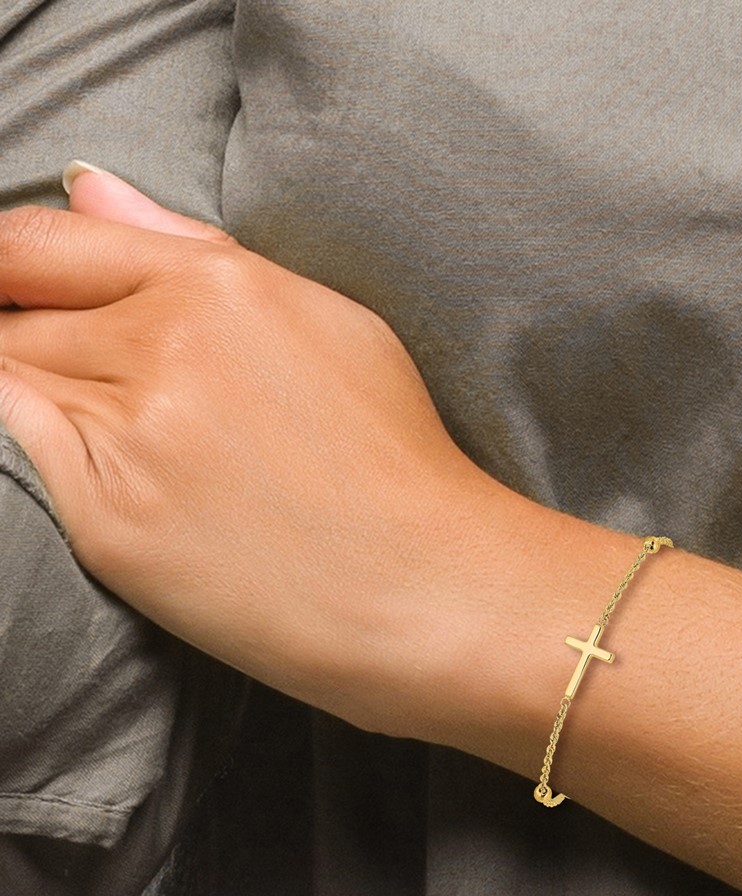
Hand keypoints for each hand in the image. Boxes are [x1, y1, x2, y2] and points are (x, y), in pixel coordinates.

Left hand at [0, 167, 496, 734]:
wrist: (428, 588)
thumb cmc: (397, 460)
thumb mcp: (330, 324)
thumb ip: (196, 250)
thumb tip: (90, 190)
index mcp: (223, 288)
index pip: (43, 244)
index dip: (9, 267)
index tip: (19, 294)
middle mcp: (168, 347)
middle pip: (18, 314)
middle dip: (31, 338)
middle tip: (109, 391)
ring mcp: (133, 436)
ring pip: (11, 381)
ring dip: (44, 400)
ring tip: (141, 443)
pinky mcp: (110, 523)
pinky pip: (23, 457)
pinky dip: (45, 453)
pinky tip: (125, 479)